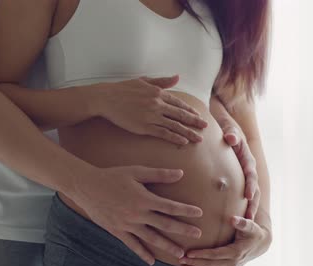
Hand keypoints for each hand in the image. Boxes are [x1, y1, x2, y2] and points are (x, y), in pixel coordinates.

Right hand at [67, 166, 203, 264]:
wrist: (86, 187)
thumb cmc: (112, 176)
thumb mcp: (136, 172)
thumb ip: (158, 174)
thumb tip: (180, 173)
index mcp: (143, 198)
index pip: (169, 206)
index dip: (185, 210)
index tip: (199, 214)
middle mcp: (137, 214)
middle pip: (164, 224)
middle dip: (183, 230)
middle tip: (198, 236)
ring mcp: (127, 224)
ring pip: (151, 238)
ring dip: (167, 246)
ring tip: (180, 254)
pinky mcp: (117, 231)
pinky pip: (132, 245)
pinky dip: (142, 254)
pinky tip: (151, 261)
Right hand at [89, 75, 207, 144]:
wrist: (106, 98)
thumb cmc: (122, 89)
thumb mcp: (143, 81)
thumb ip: (161, 81)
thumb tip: (177, 77)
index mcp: (158, 92)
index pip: (178, 103)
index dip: (190, 111)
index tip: (198, 116)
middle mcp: (157, 104)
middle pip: (180, 115)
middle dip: (195, 122)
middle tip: (205, 127)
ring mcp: (151, 116)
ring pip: (175, 125)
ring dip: (189, 132)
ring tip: (199, 139)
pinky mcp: (144, 127)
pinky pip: (163, 133)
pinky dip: (175, 137)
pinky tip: (183, 141)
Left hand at [179, 216, 271, 265]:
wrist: (260, 244)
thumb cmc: (253, 232)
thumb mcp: (250, 226)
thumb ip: (242, 223)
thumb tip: (233, 219)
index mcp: (236, 252)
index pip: (215, 255)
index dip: (202, 254)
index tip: (189, 253)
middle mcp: (234, 263)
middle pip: (211, 265)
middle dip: (195, 264)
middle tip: (181, 260)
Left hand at [220, 124, 259, 219]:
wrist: (227, 127)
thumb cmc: (227, 127)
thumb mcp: (229, 127)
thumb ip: (230, 132)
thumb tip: (230, 138)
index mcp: (247, 158)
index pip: (251, 173)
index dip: (250, 185)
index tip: (248, 195)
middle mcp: (249, 168)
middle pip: (254, 188)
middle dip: (252, 203)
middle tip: (249, 217)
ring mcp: (245, 175)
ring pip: (250, 194)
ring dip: (248, 208)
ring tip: (245, 224)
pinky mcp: (239, 180)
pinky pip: (241, 195)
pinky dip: (241, 206)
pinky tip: (234, 220)